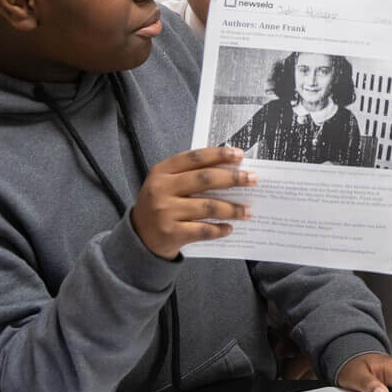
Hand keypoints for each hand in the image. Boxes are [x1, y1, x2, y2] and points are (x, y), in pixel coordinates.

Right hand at [130, 146, 253, 259]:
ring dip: (232, 209)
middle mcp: (161, 189)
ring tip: (247, 211)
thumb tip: (232, 169)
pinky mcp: (171, 233)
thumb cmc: (162, 205)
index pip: (195, 158)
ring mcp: (165, 212)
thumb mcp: (167, 184)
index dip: (219, 154)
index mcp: (162, 171)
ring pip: (207, 207)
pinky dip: (219, 229)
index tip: (240, 155)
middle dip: (232, 178)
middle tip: (252, 179)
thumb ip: (191, 174)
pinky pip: (202, 230)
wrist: (138, 237)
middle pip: (204, 179)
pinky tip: (229, 228)